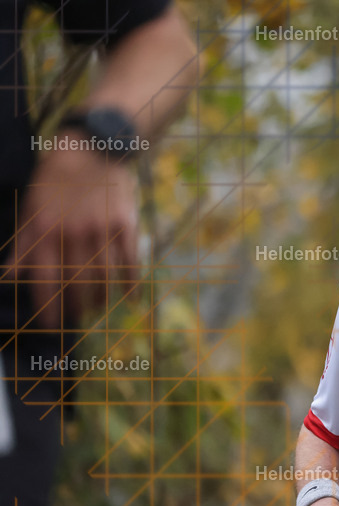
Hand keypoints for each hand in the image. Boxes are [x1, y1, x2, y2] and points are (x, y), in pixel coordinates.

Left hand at [2, 141, 138, 327]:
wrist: (93, 150)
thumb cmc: (56, 181)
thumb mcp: (31, 208)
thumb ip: (23, 245)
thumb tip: (9, 276)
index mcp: (45, 230)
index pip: (44, 279)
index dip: (47, 307)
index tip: (50, 324)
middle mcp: (73, 233)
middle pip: (76, 284)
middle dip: (75, 307)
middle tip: (75, 317)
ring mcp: (101, 230)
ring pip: (103, 277)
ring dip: (101, 299)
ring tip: (97, 307)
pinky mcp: (125, 225)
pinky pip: (129, 262)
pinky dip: (129, 283)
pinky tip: (127, 296)